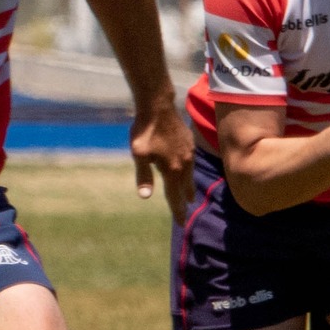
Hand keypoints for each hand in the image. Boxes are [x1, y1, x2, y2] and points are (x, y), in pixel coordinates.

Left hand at [131, 105, 194, 222]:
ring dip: (189, 187)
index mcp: (172, 169)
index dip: (177, 211)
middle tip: (185, 212)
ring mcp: (189, 152)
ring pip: (190, 175)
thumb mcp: (139, 154)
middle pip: (185, 187)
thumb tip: (146, 196)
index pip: (175, 196)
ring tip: (190, 196)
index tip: (181, 224)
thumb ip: (144, 176)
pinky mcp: (189, 143)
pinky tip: (186, 170)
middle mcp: (184, 163)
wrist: (158, 106)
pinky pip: (191, 162)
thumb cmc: (145, 130)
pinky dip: (189, 172)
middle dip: (184, 201)